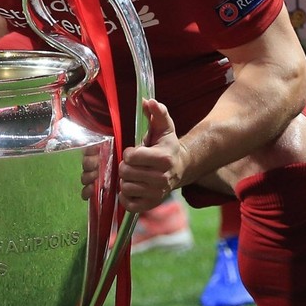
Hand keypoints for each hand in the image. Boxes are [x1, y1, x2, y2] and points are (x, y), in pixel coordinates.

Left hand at [117, 98, 185, 212]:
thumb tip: (148, 101)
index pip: (130, 157)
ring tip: (134, 175)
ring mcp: (157, 193)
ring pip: (125, 187)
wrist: (180, 168)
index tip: (135, 152)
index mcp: (163, 158)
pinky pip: (129, 204)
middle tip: (133, 164)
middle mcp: (162, 178)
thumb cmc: (167, 146)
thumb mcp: (164, 127)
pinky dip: (126, 196)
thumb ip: (157, 112)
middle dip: (125, 166)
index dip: (128, 153)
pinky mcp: (152, 204)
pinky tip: (133, 187)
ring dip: (126, 180)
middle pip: (125, 173)